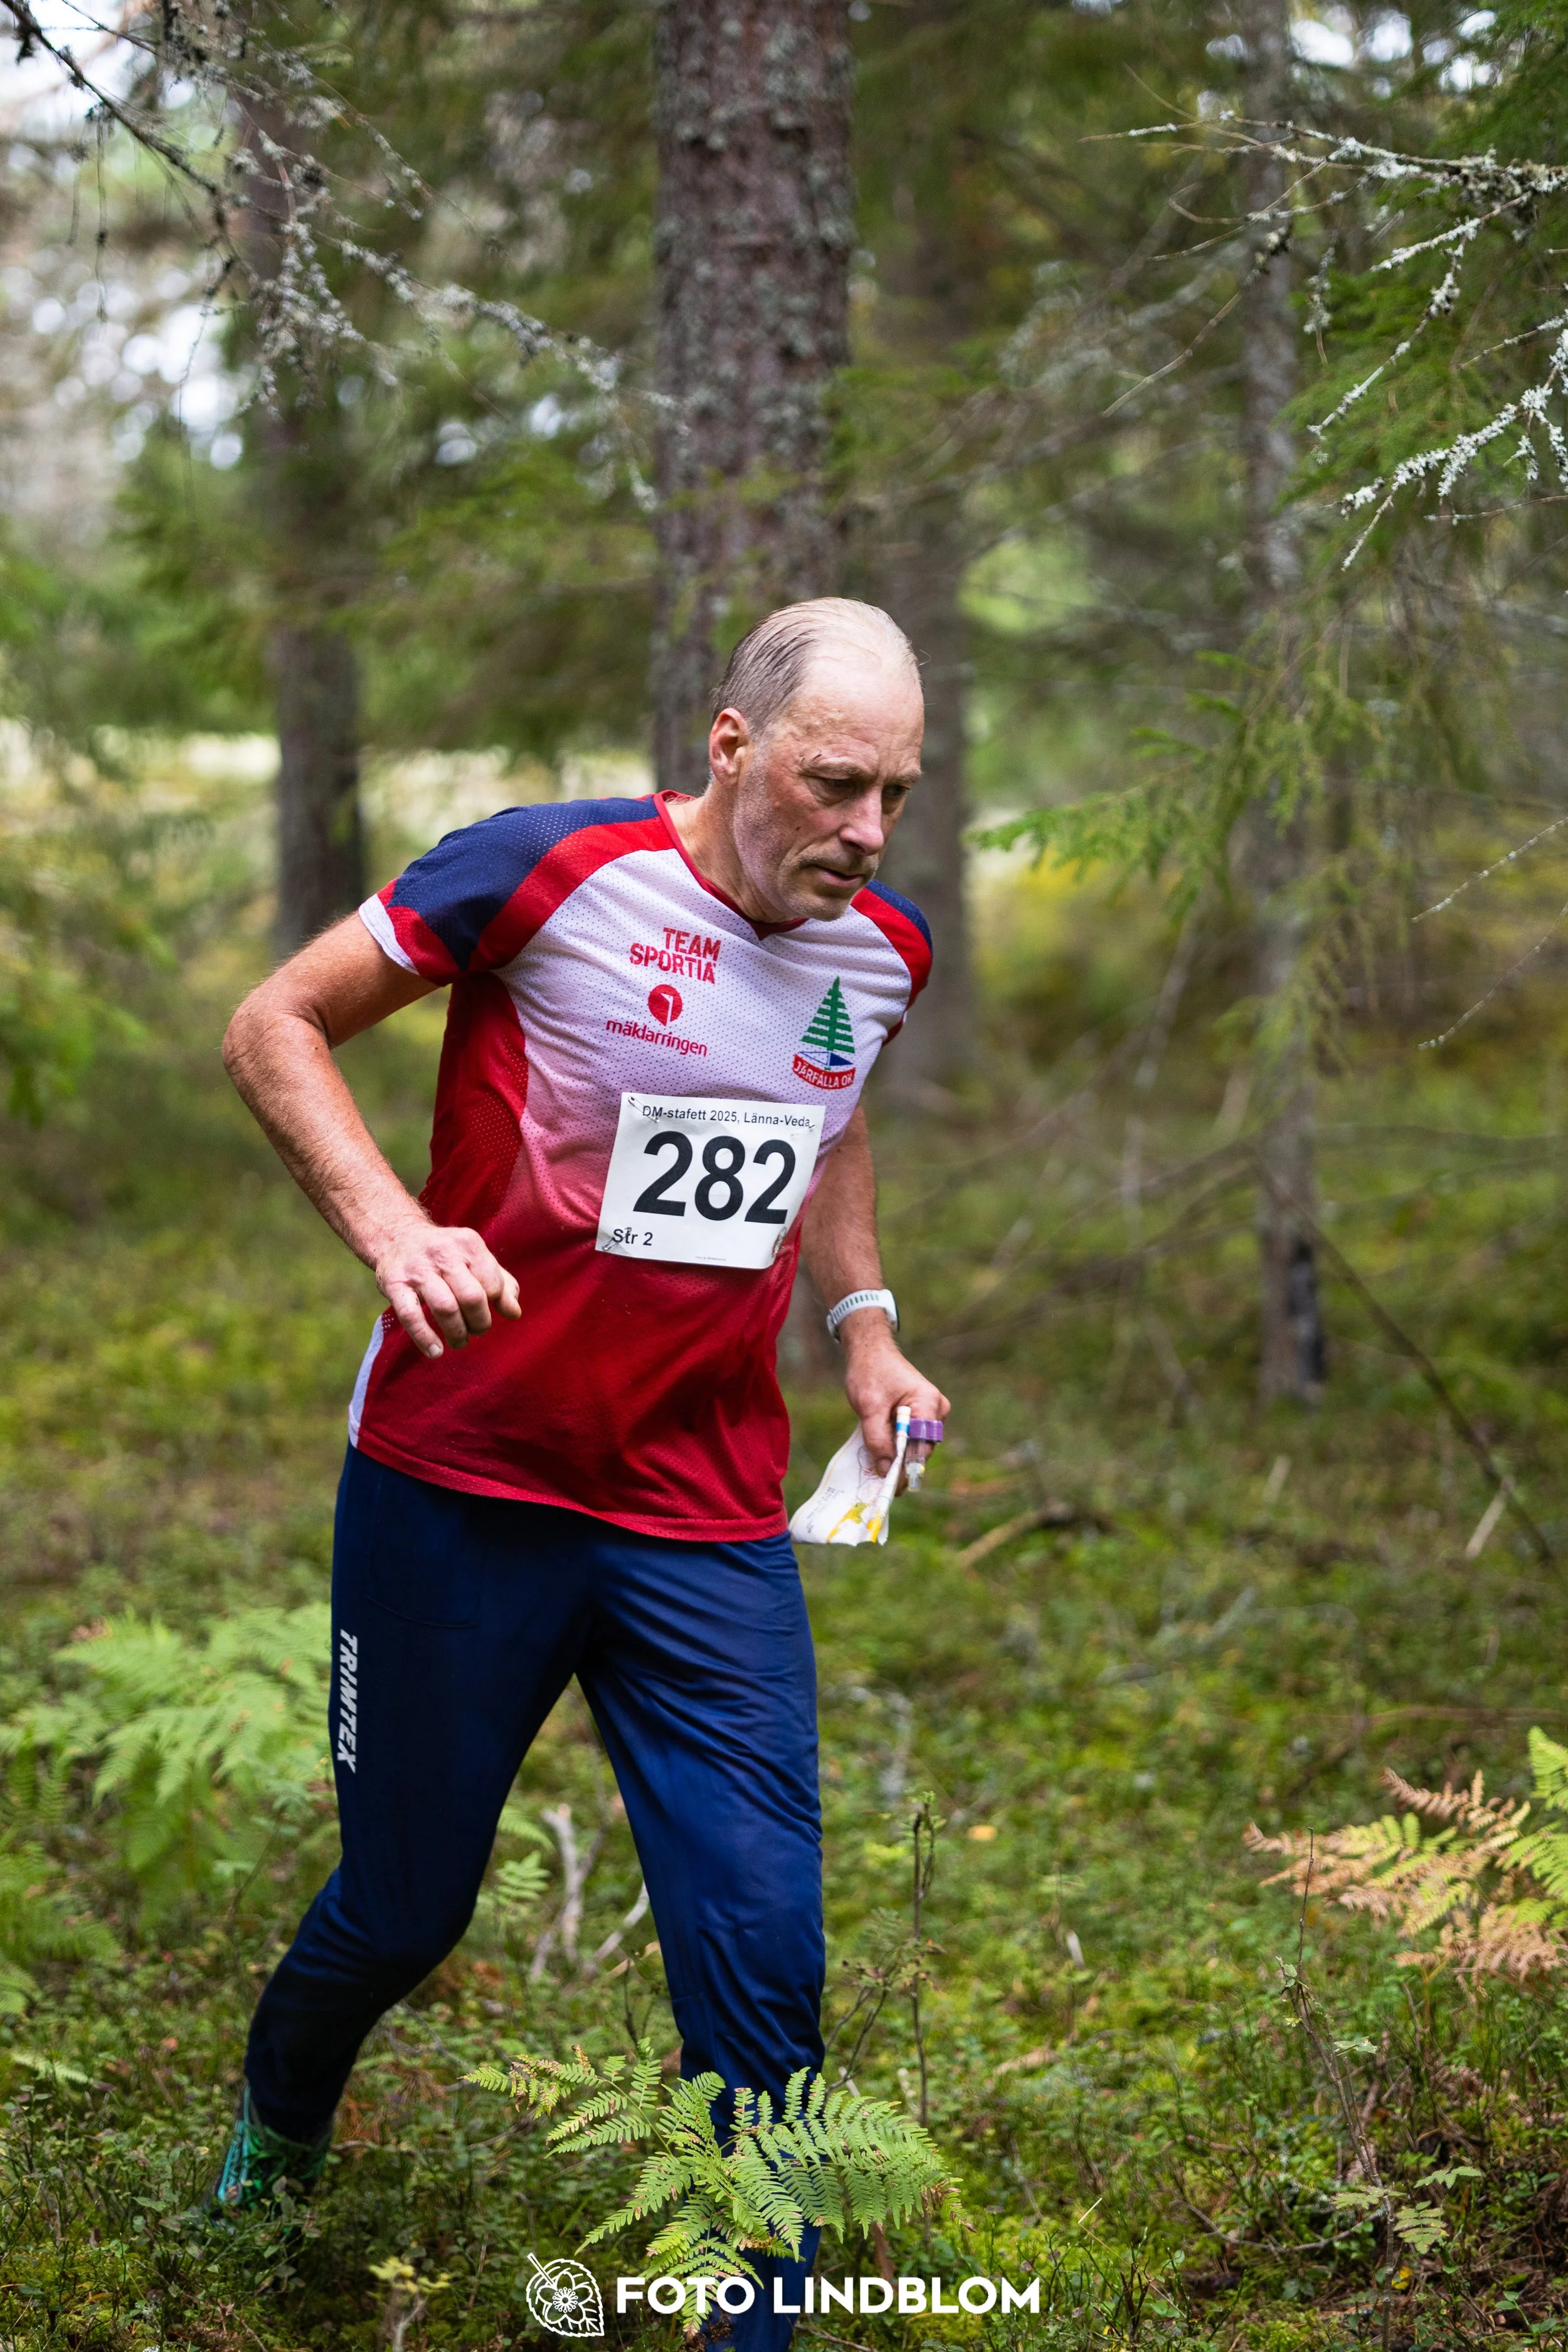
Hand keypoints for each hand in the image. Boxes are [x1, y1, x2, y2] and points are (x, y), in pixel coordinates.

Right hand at [374, 1221, 522, 1359]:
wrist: (397, 1237)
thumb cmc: (445, 1254)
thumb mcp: (475, 1258)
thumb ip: (501, 1282)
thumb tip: (514, 1313)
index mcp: (468, 1243)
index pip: (493, 1283)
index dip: (495, 1304)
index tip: (488, 1311)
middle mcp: (443, 1252)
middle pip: (472, 1297)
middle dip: (480, 1322)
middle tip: (476, 1330)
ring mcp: (417, 1268)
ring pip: (445, 1308)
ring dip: (457, 1333)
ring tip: (459, 1342)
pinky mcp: (394, 1284)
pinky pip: (411, 1316)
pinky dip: (425, 1338)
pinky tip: (436, 1351)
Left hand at [838, 1310, 949, 1487]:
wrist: (870, 1352)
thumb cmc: (870, 1373)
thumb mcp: (869, 1408)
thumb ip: (878, 1440)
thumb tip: (885, 1471)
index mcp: (928, 1404)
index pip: (922, 1446)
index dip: (907, 1467)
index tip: (891, 1486)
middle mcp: (936, 1410)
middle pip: (921, 1449)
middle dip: (900, 1464)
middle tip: (879, 1482)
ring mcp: (930, 1413)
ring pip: (914, 1446)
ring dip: (896, 1456)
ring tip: (876, 1467)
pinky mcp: (920, 1416)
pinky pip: (910, 1438)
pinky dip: (895, 1446)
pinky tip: (879, 1454)